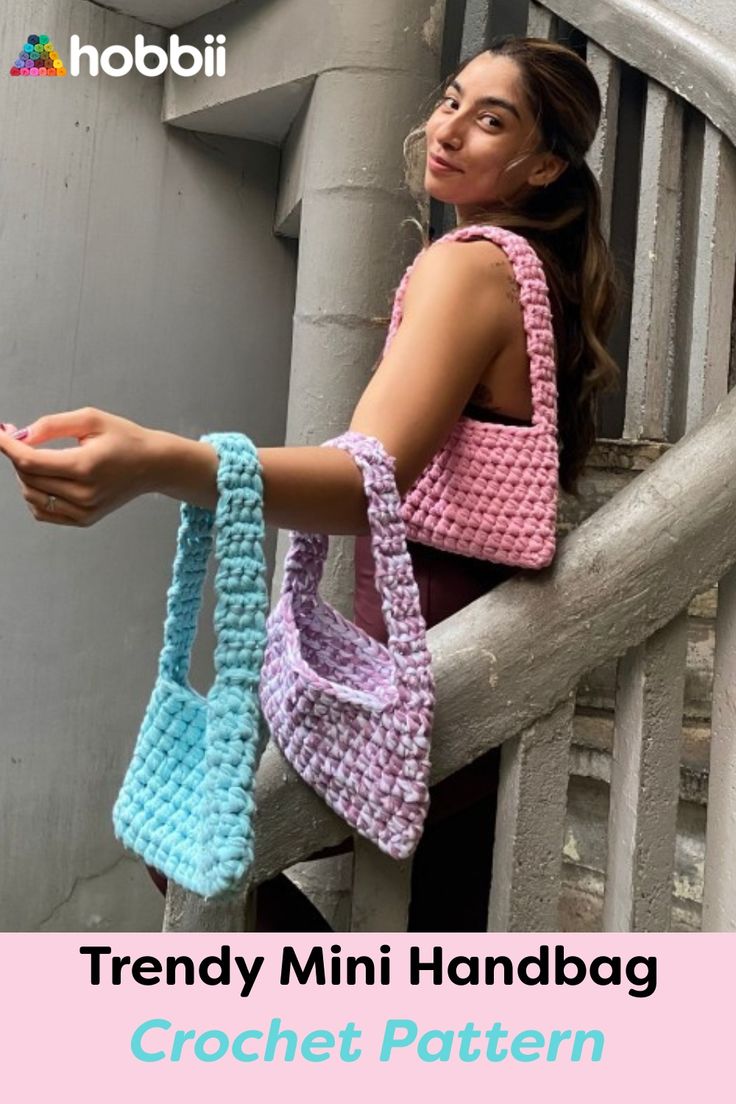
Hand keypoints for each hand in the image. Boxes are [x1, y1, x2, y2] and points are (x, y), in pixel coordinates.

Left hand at [0, 407, 158, 526]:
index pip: (30, 461)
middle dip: (16, 455)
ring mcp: (84, 511)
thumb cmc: (124, 438)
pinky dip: (34, 494)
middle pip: (27, 477)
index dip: (6, 446)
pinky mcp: (84, 519)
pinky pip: (42, 511)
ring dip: (25, 475)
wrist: (153, 465)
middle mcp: (84, 494)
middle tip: (19, 437)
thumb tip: (20, 435)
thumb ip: (52, 425)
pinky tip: (46, 479)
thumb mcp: (91, 419)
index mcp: (85, 466)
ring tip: (40, 457)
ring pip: (31, 495)